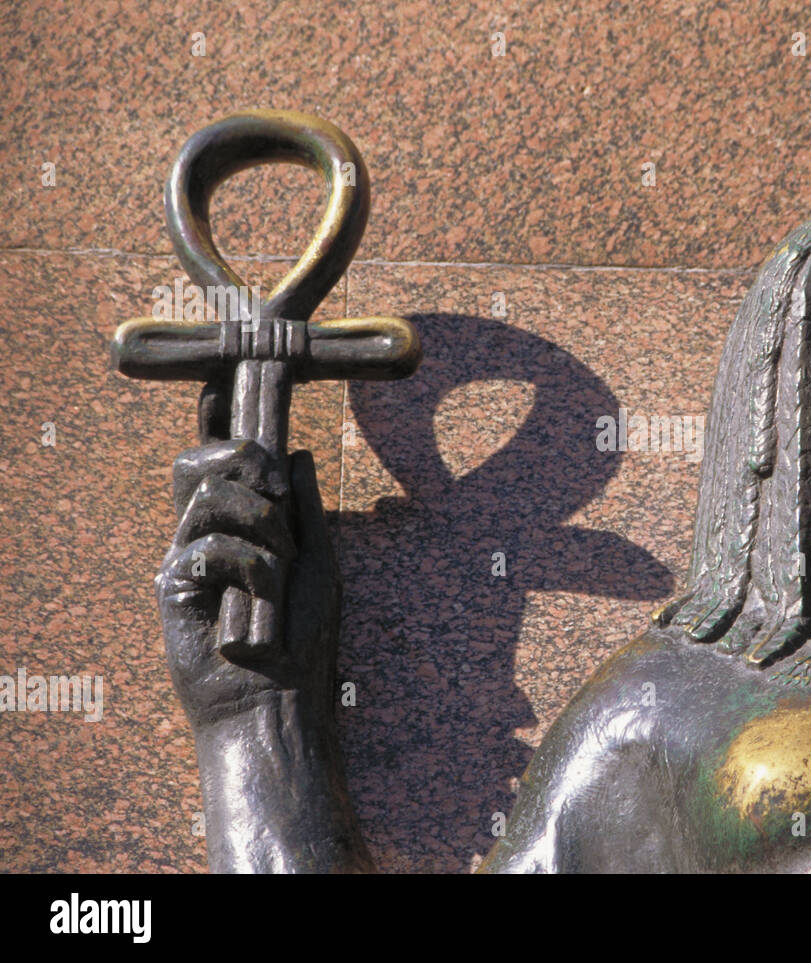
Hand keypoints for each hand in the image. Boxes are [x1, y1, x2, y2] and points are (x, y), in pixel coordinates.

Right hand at [156, 436, 339, 729]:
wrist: (282, 699)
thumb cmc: (305, 639)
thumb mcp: (320, 563)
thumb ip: (306, 510)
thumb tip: (299, 454)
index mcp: (241, 527)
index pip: (217, 463)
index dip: (216, 424)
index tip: (224, 385)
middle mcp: (206, 535)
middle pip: (196, 461)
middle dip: (244, 461)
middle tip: (276, 493)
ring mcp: (186, 557)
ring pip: (208, 492)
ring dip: (262, 523)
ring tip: (281, 567)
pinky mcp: (173, 585)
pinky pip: (210, 543)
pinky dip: (254, 567)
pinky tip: (262, 602)